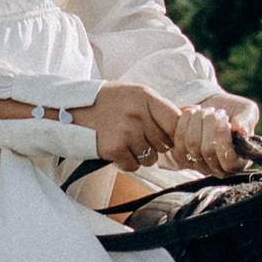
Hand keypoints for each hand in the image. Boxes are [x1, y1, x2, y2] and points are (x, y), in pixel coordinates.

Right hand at [90, 83, 251, 175]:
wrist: (68, 109)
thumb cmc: (106, 102)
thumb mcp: (135, 95)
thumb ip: (163, 107)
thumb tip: (194, 112)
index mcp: (145, 96)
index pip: (176, 121)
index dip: (174, 133)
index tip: (166, 135)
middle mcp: (138, 113)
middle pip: (164, 144)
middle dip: (154, 145)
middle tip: (135, 135)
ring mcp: (126, 131)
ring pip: (150, 158)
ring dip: (139, 155)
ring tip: (123, 141)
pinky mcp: (113, 148)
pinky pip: (133, 166)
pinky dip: (125, 162)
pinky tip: (114, 149)